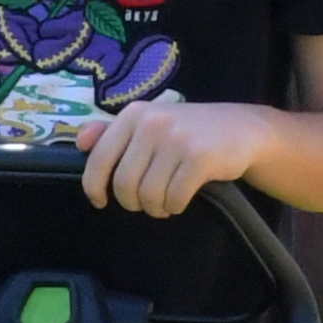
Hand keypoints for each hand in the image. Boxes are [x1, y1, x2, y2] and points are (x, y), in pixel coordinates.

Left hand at [77, 96, 272, 216]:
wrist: (243, 129)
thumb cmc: (189, 132)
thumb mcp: (150, 124)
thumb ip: (113, 133)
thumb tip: (80, 140)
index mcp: (134, 115)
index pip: (99, 158)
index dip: (94, 186)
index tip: (100, 200)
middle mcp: (153, 123)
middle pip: (124, 184)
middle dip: (133, 202)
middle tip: (146, 202)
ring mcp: (177, 139)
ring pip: (149, 195)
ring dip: (156, 208)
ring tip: (165, 201)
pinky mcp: (199, 158)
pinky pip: (174, 199)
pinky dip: (176, 206)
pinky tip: (181, 199)